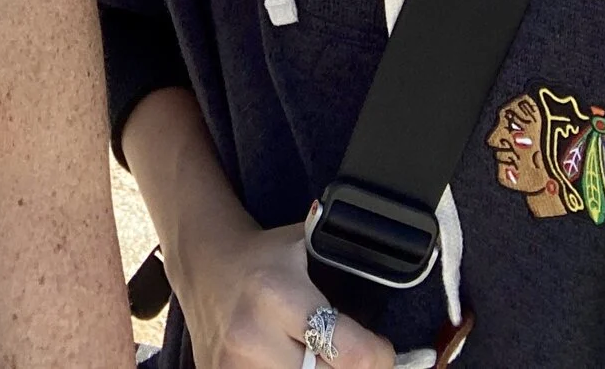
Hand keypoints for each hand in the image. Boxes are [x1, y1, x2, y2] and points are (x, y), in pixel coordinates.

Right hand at [165, 219, 394, 368]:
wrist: (205, 266)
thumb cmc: (265, 256)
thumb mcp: (309, 248)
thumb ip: (350, 269)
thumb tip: (400, 288)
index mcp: (279, 297)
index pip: (353, 354)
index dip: (379, 356)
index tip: (381, 349)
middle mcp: (252, 338)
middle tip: (353, 356)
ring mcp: (233, 368)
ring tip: (324, 357)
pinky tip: (296, 360)